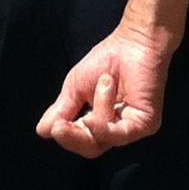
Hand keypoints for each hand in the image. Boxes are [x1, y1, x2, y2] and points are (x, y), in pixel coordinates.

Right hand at [37, 25, 173, 154]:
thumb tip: (42, 132)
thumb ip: (62, 111)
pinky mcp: (146, 123)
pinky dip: (103, 128)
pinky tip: (92, 118)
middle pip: (91, 148)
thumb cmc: (107, 59)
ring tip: (105, 81)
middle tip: (59, 127)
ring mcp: (133, 127)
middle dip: (73, 138)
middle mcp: (117, 128)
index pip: (80, 140)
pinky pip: (119, 135)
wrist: (133, 41)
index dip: (66, 136)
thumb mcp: (75, 88)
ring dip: (96, 112)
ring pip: (102, 139)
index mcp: (100, 121)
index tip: (53, 126)